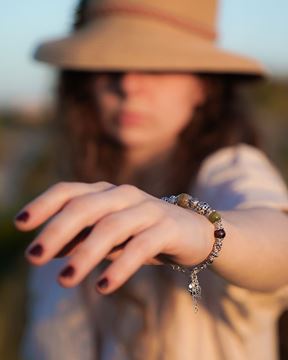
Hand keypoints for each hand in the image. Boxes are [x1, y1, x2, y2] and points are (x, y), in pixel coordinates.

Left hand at [13, 181, 213, 293]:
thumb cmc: (143, 232)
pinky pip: (141, 246)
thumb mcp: (109, 233)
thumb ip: (82, 236)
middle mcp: (124, 195)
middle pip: (85, 206)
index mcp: (106, 193)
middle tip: (33, 257)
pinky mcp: (168, 227)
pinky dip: (120, 266)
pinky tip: (103, 286)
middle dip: (57, 231)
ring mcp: (148, 209)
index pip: (70, 191)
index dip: (44, 204)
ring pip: (111, 226)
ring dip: (85, 253)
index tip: (20, 225)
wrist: (194, 232)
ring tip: (64, 279)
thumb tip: (47, 249)